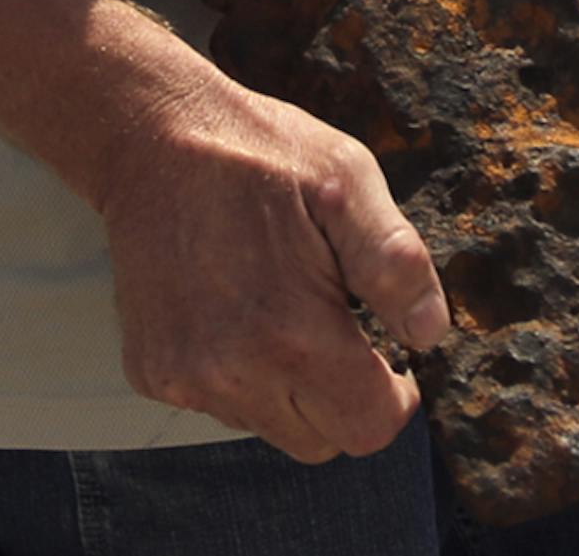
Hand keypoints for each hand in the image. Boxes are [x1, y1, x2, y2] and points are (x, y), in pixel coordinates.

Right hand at [97, 67, 448, 462]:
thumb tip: (428, 333)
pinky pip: (217, 402)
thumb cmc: (258, 153)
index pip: (369, 427)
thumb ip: (396, 262)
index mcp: (292, 333)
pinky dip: (237, 372)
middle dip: (343, 395)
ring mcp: (184, 376)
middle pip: (320, 441)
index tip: (390, 356)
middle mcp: (232, 372)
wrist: (154, 137)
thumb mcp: (347, 178)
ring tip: (278, 302)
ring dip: (288, 385)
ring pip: (269, 425)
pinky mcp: (150, 370)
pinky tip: (233, 306)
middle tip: (335, 321)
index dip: (394, 397)